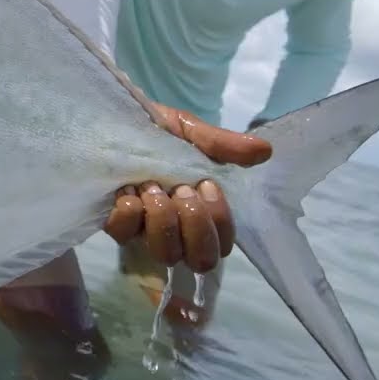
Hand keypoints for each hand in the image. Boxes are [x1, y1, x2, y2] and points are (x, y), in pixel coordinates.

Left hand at [102, 104, 271, 272]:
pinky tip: (128, 190)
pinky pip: (124, 235)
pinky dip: (130, 213)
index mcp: (200, 210)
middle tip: (182, 189)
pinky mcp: (115, 223)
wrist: (113, 119)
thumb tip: (264, 151)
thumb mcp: (191, 132)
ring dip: (163, 217)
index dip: (218, 221)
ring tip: (153, 186)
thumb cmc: (156, 130)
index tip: (206, 184)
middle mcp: (176, 228)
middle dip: (195, 224)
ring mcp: (145, 230)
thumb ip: (223, 145)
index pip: (223, 245)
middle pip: (200, 260)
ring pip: (165, 253)